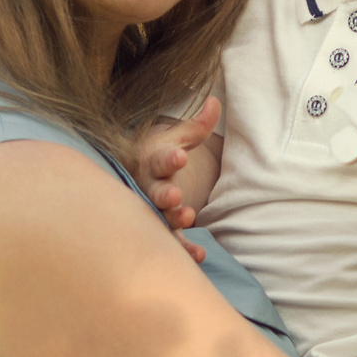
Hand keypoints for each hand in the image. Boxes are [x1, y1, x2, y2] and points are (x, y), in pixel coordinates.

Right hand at [130, 96, 220, 260]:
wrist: (140, 176)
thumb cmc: (161, 156)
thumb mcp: (177, 139)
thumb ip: (197, 126)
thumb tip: (216, 101)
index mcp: (153, 162)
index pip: (160, 159)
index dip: (169, 159)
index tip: (180, 157)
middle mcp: (149, 188)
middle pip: (154, 192)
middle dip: (164, 195)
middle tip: (176, 196)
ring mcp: (154, 211)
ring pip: (160, 218)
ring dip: (173, 220)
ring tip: (188, 216)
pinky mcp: (162, 230)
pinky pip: (173, 242)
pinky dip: (185, 248)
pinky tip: (200, 254)